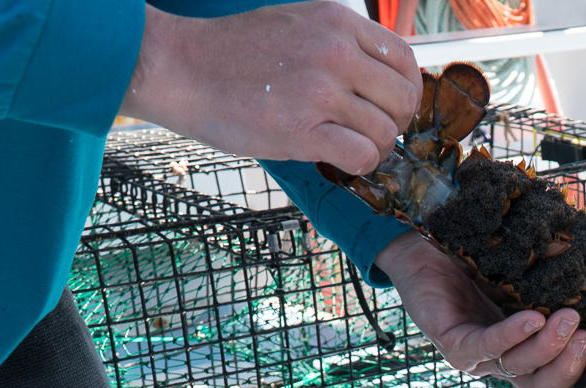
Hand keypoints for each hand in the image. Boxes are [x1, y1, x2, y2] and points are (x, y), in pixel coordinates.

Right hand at [120, 2, 420, 175]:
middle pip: (403, 100)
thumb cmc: (233, 52)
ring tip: (349, 148)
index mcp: (338, 22)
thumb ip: (339, 44)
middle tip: (370, 134)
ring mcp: (321, 90)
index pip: (405, 61)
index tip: (388, 108)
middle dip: (394, 124)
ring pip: (386, 132)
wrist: (180, 67)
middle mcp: (336, 52)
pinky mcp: (303, 129)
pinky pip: (363, 156)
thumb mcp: (296, 24)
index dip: (405, 92)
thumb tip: (378, 79)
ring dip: (375, 149)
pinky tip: (338, 160)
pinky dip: (359, 166)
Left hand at [372, 233, 585, 387]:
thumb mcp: (533, 277)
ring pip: (519, 366)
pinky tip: (532, 318)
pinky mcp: (453, 343)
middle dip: (570, 368)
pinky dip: (512, 334)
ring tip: (570, 320)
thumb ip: (571, 284)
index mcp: (523, 356)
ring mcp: (477, 359)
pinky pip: (487, 345)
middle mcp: (502, 364)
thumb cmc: (481, 264)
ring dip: (548, 347)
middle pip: (541, 385)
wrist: (424, 250)